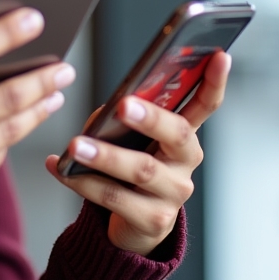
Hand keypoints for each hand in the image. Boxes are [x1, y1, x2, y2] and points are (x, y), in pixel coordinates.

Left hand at [44, 50, 230, 255]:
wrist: (132, 224)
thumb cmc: (129, 167)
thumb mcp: (131, 139)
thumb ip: (123, 119)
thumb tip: (107, 113)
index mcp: (182, 135)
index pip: (206, 104)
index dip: (215, 81)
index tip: (219, 56)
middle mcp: (185, 162)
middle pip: (177, 134)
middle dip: (150, 118)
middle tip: (123, 105)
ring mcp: (173, 194)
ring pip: (141, 170)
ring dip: (105, 155)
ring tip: (75, 146)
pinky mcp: (153, 221)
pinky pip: (115, 199)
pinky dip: (82, 182)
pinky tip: (59, 168)